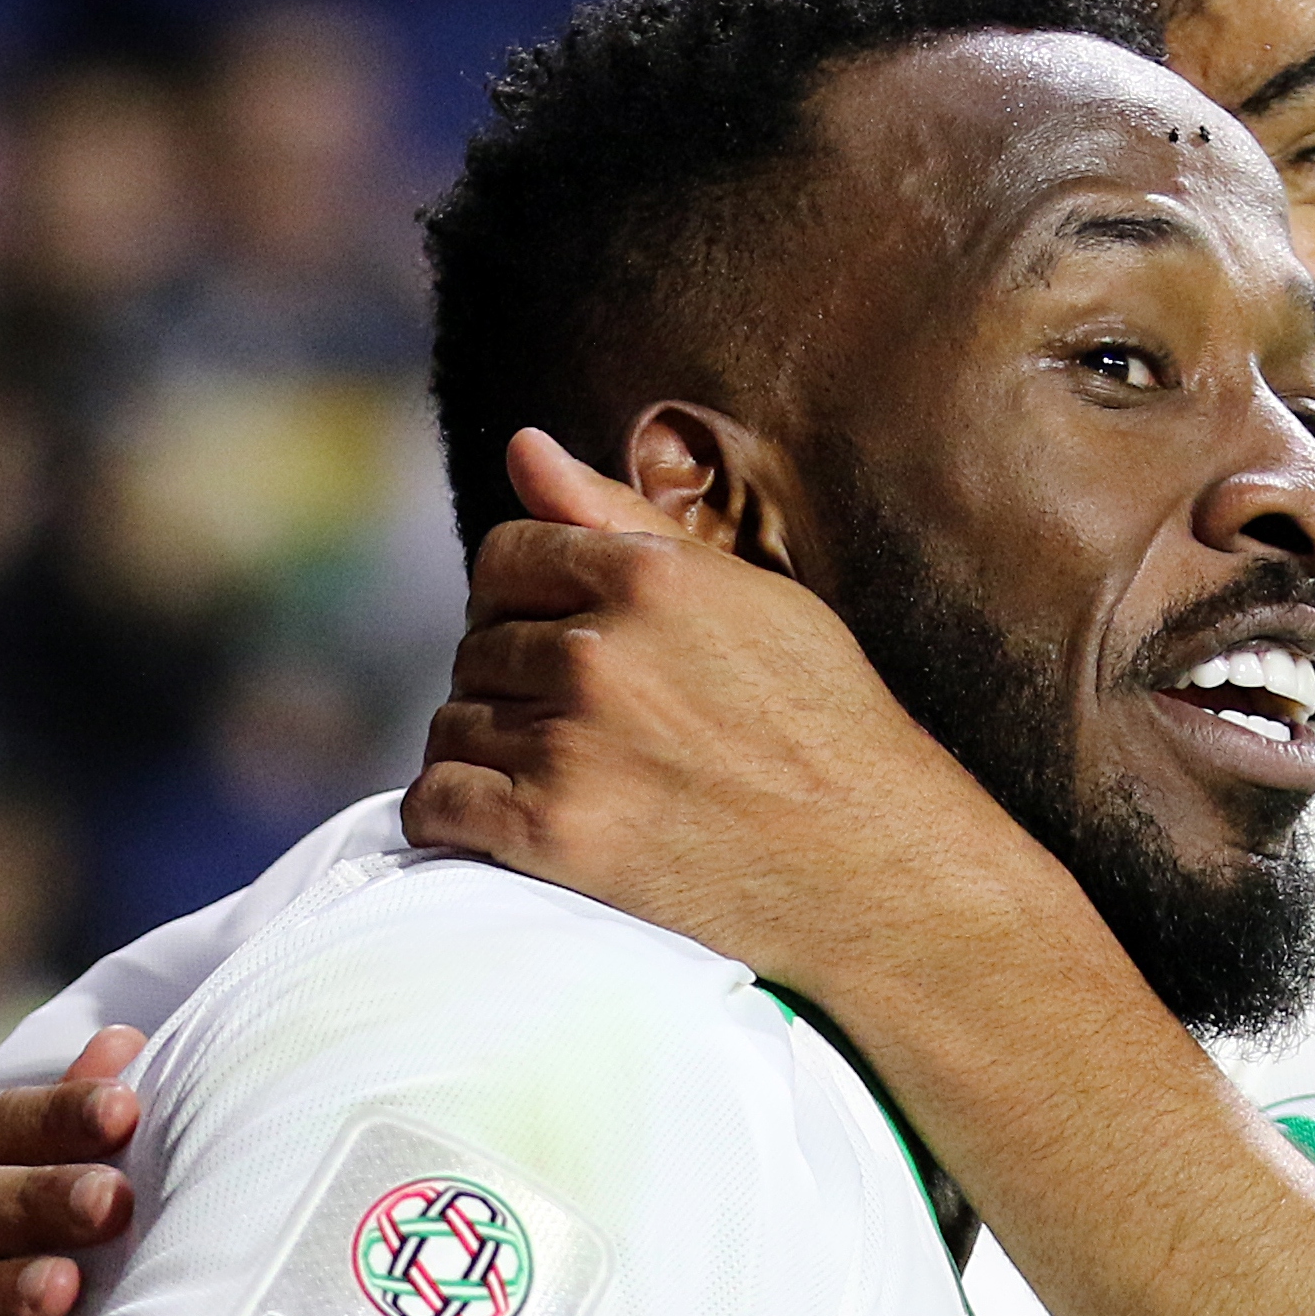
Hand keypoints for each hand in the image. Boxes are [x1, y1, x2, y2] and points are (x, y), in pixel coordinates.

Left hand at [405, 429, 1063, 989]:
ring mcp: (571, 745)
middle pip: (477, 646)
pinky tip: (502, 825)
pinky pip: (436, 805)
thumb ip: (624, 521)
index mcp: (647, 577)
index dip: (520, 599)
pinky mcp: (553, 835)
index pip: (504, 557)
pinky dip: (450, 817)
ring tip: (556, 777)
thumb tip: (520, 446)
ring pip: (452, 725)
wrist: (878, 869)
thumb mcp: (749, 598)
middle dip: (512, 682)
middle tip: (578, 728)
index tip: (558, 643)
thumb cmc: (827, 727)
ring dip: (485, 751)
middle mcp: (598, 651)